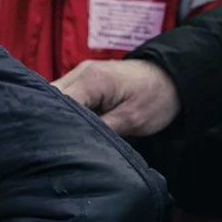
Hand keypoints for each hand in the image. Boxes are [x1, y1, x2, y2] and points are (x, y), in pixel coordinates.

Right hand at [54, 58, 179, 137]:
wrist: (173, 78)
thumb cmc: (157, 97)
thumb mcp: (131, 120)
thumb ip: (100, 130)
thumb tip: (74, 144)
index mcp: (91, 80)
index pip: (56, 104)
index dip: (50, 126)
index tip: (52, 148)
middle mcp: (79, 73)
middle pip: (49, 100)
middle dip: (48, 122)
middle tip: (51, 148)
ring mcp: (80, 75)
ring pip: (54, 100)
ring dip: (55, 118)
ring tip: (58, 141)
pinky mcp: (84, 82)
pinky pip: (64, 99)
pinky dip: (63, 114)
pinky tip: (66, 130)